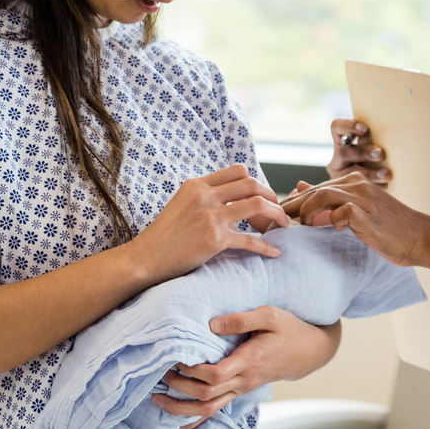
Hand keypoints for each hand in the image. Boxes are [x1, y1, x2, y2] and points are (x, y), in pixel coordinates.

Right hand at [128, 165, 285, 281]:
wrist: (146, 257)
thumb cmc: (164, 235)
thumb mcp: (181, 203)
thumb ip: (204, 196)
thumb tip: (230, 197)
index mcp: (197, 184)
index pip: (237, 171)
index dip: (255, 181)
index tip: (262, 195)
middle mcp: (205, 196)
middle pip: (251, 183)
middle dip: (271, 195)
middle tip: (278, 209)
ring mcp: (211, 216)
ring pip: (257, 204)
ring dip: (276, 214)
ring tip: (283, 224)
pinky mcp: (215, 239)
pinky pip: (250, 240)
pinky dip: (267, 246)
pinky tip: (275, 252)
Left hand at [151, 306, 340, 428]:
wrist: (310, 351)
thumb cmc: (290, 329)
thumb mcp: (270, 315)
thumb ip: (241, 319)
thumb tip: (211, 325)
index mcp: (250, 361)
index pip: (215, 374)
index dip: (192, 369)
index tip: (176, 355)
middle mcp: (244, 381)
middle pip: (206, 394)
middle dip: (179, 387)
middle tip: (160, 372)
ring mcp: (242, 389)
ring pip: (209, 409)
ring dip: (182, 408)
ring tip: (157, 400)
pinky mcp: (240, 391)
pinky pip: (217, 410)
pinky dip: (196, 418)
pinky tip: (177, 422)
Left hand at [294, 171, 429, 267]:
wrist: (421, 237)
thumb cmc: (390, 228)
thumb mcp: (358, 210)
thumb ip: (332, 199)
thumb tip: (300, 187)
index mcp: (353, 181)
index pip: (314, 189)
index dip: (294, 203)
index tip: (281, 218)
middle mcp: (356, 184)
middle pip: (314, 191)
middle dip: (292, 207)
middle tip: (279, 223)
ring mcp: (363, 198)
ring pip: (322, 196)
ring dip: (306, 212)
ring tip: (302, 226)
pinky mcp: (368, 214)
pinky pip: (341, 212)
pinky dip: (332, 221)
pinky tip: (334, 229)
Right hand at [327, 119, 390, 184]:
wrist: (369, 188)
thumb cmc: (374, 159)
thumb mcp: (369, 147)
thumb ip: (373, 140)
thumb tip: (393, 136)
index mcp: (341, 142)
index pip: (337, 127)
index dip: (349, 126)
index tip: (365, 129)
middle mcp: (337, 158)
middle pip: (344, 152)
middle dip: (363, 152)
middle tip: (380, 153)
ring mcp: (338, 175)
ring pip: (349, 173)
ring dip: (370, 173)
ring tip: (386, 174)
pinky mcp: (345, 190)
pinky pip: (356, 188)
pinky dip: (373, 186)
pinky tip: (385, 186)